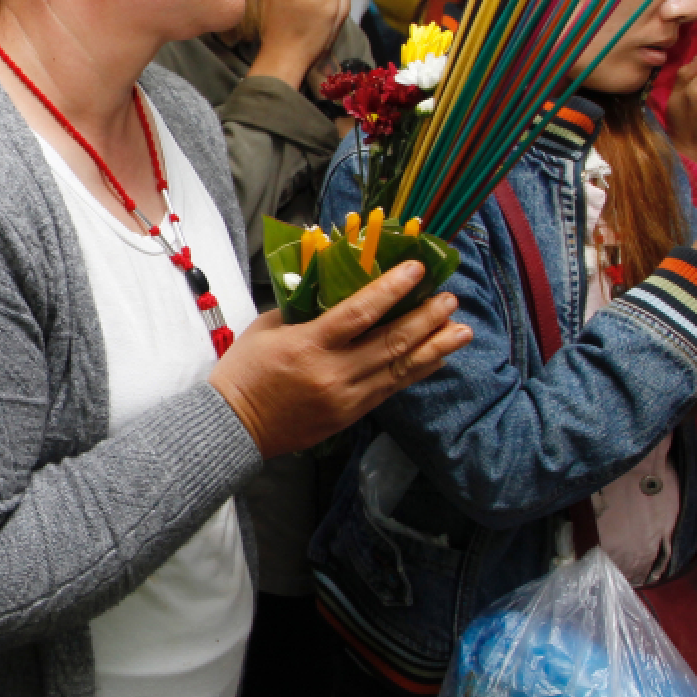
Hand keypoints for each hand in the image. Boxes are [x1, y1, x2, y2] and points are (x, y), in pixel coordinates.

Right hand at [209, 262, 470, 457]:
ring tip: (462, 330)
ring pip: (400, 368)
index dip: (392, 289)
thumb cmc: (244, 372)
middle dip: (426, 318)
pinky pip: (392, 389)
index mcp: (309, 345)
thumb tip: (336, 290)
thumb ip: (303, 309)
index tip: (416, 269)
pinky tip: (436, 358)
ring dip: (435, 347)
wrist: (234, 427)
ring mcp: (346, 397)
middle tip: (449, 298)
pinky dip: (416, 371)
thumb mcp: (266, 329)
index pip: (360, 312)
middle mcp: (334, 372)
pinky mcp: (351, 415)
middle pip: (392, 341)